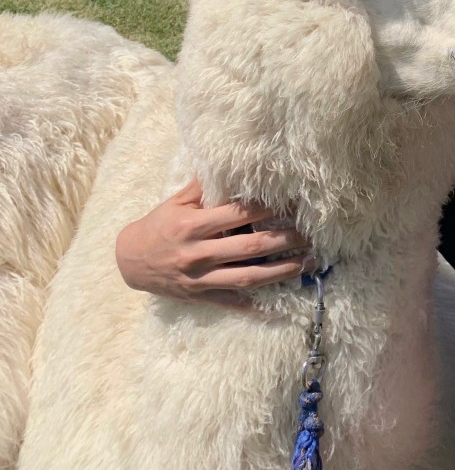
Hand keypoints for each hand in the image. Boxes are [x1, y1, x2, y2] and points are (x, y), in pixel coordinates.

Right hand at [115, 178, 313, 307]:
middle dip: (285, 239)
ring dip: (282, 270)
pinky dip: (257, 306)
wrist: (130, 261)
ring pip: (249, 277)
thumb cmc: (159, 225)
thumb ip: (205, 186)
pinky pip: (233, 302)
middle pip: (251, 246)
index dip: (268, 208)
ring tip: (308, 263)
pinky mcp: (202, 296)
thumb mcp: (177, 202)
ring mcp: (201, 278)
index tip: (292, 203)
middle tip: (310, 234)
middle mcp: (198, 253)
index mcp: (193, 226)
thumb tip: (232, 163)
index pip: (239, 214)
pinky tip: (281, 304)